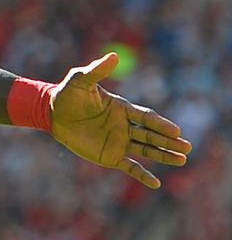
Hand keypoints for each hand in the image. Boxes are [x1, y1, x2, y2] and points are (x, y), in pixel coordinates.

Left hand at [50, 53, 191, 188]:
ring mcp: (118, 142)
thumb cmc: (67, 94)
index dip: (161, 125)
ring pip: (146, 150)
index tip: (176, 131)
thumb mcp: (81, 80)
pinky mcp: (109, 156)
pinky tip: (156, 183)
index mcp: (122, 108)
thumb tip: (113, 56)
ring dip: (163, 155)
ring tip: (182, 160)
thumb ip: (97, 71)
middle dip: (169, 141)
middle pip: (151, 135)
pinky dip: (142, 175)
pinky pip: (129, 167)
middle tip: (187, 148)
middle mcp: (124, 126)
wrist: (52, 113)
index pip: (146, 118)